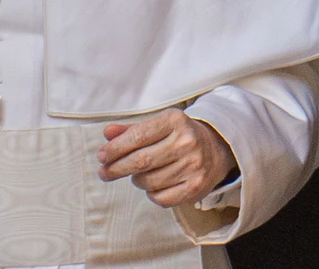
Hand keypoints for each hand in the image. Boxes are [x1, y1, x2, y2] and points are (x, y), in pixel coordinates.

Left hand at [97, 108, 235, 208]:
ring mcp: (194, 166)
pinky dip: (151, 194)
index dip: (115, 149)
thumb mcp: (158, 124)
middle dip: (116, 168)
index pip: (137, 136)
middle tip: (104, 172)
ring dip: (136, 179)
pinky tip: (152, 186)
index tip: (101, 156)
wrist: (217, 148)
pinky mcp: (197, 187)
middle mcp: (187, 143)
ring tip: (136, 174)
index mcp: (174, 121)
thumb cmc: (179, 135)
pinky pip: (162, 198)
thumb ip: (131, 129)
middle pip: (141, 160)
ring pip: (149, 181)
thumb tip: (107, 134)